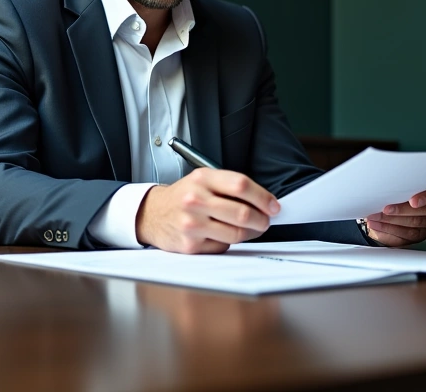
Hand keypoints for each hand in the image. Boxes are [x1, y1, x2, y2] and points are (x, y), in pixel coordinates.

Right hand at [136, 168, 279, 253]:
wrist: (152, 214)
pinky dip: (229, 242)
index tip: (274, 206)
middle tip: (266, 221)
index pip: (241, 185)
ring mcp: (192, 224)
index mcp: (202, 179)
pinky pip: (223, 246)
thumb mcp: (202, 180)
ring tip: (251, 229)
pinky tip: (224, 235)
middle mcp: (195, 200)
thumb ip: (230, 187)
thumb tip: (264, 203)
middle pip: (242, 213)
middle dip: (262, 220)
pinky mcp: (190, 245)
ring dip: (251, 233)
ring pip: (236, 233)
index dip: (263, 197)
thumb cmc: (183, 197)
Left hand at [364, 181, 425, 246]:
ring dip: (391, 220)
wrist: (393, 210)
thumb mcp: (404, 183)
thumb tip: (387, 182)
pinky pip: (406, 234)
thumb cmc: (401, 191)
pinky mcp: (421, 235)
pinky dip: (388, 228)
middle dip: (402, 210)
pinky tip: (377, 224)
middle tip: (386, 209)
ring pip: (414, 223)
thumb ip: (404, 183)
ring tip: (376, 216)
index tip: (412, 201)